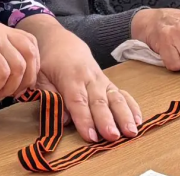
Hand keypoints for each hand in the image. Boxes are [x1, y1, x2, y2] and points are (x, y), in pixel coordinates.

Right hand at [0, 21, 39, 100]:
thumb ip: (4, 65)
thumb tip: (22, 84)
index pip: (29, 43)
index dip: (32, 65)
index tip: (22, 83)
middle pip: (31, 52)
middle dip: (28, 77)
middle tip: (15, 93)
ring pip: (19, 66)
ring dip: (10, 85)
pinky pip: (3, 73)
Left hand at [26, 20, 142, 142]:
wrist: (63, 42)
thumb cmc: (49, 63)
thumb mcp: (41, 77)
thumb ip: (50, 96)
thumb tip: (63, 120)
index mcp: (70, 77)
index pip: (78, 101)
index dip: (84, 120)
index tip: (91, 137)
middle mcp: (90, 78)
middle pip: (99, 102)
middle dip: (107, 121)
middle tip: (113, 137)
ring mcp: (102, 80)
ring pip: (115, 98)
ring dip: (124, 116)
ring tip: (131, 131)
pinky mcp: (109, 83)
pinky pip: (123, 94)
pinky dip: (132, 106)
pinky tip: (138, 119)